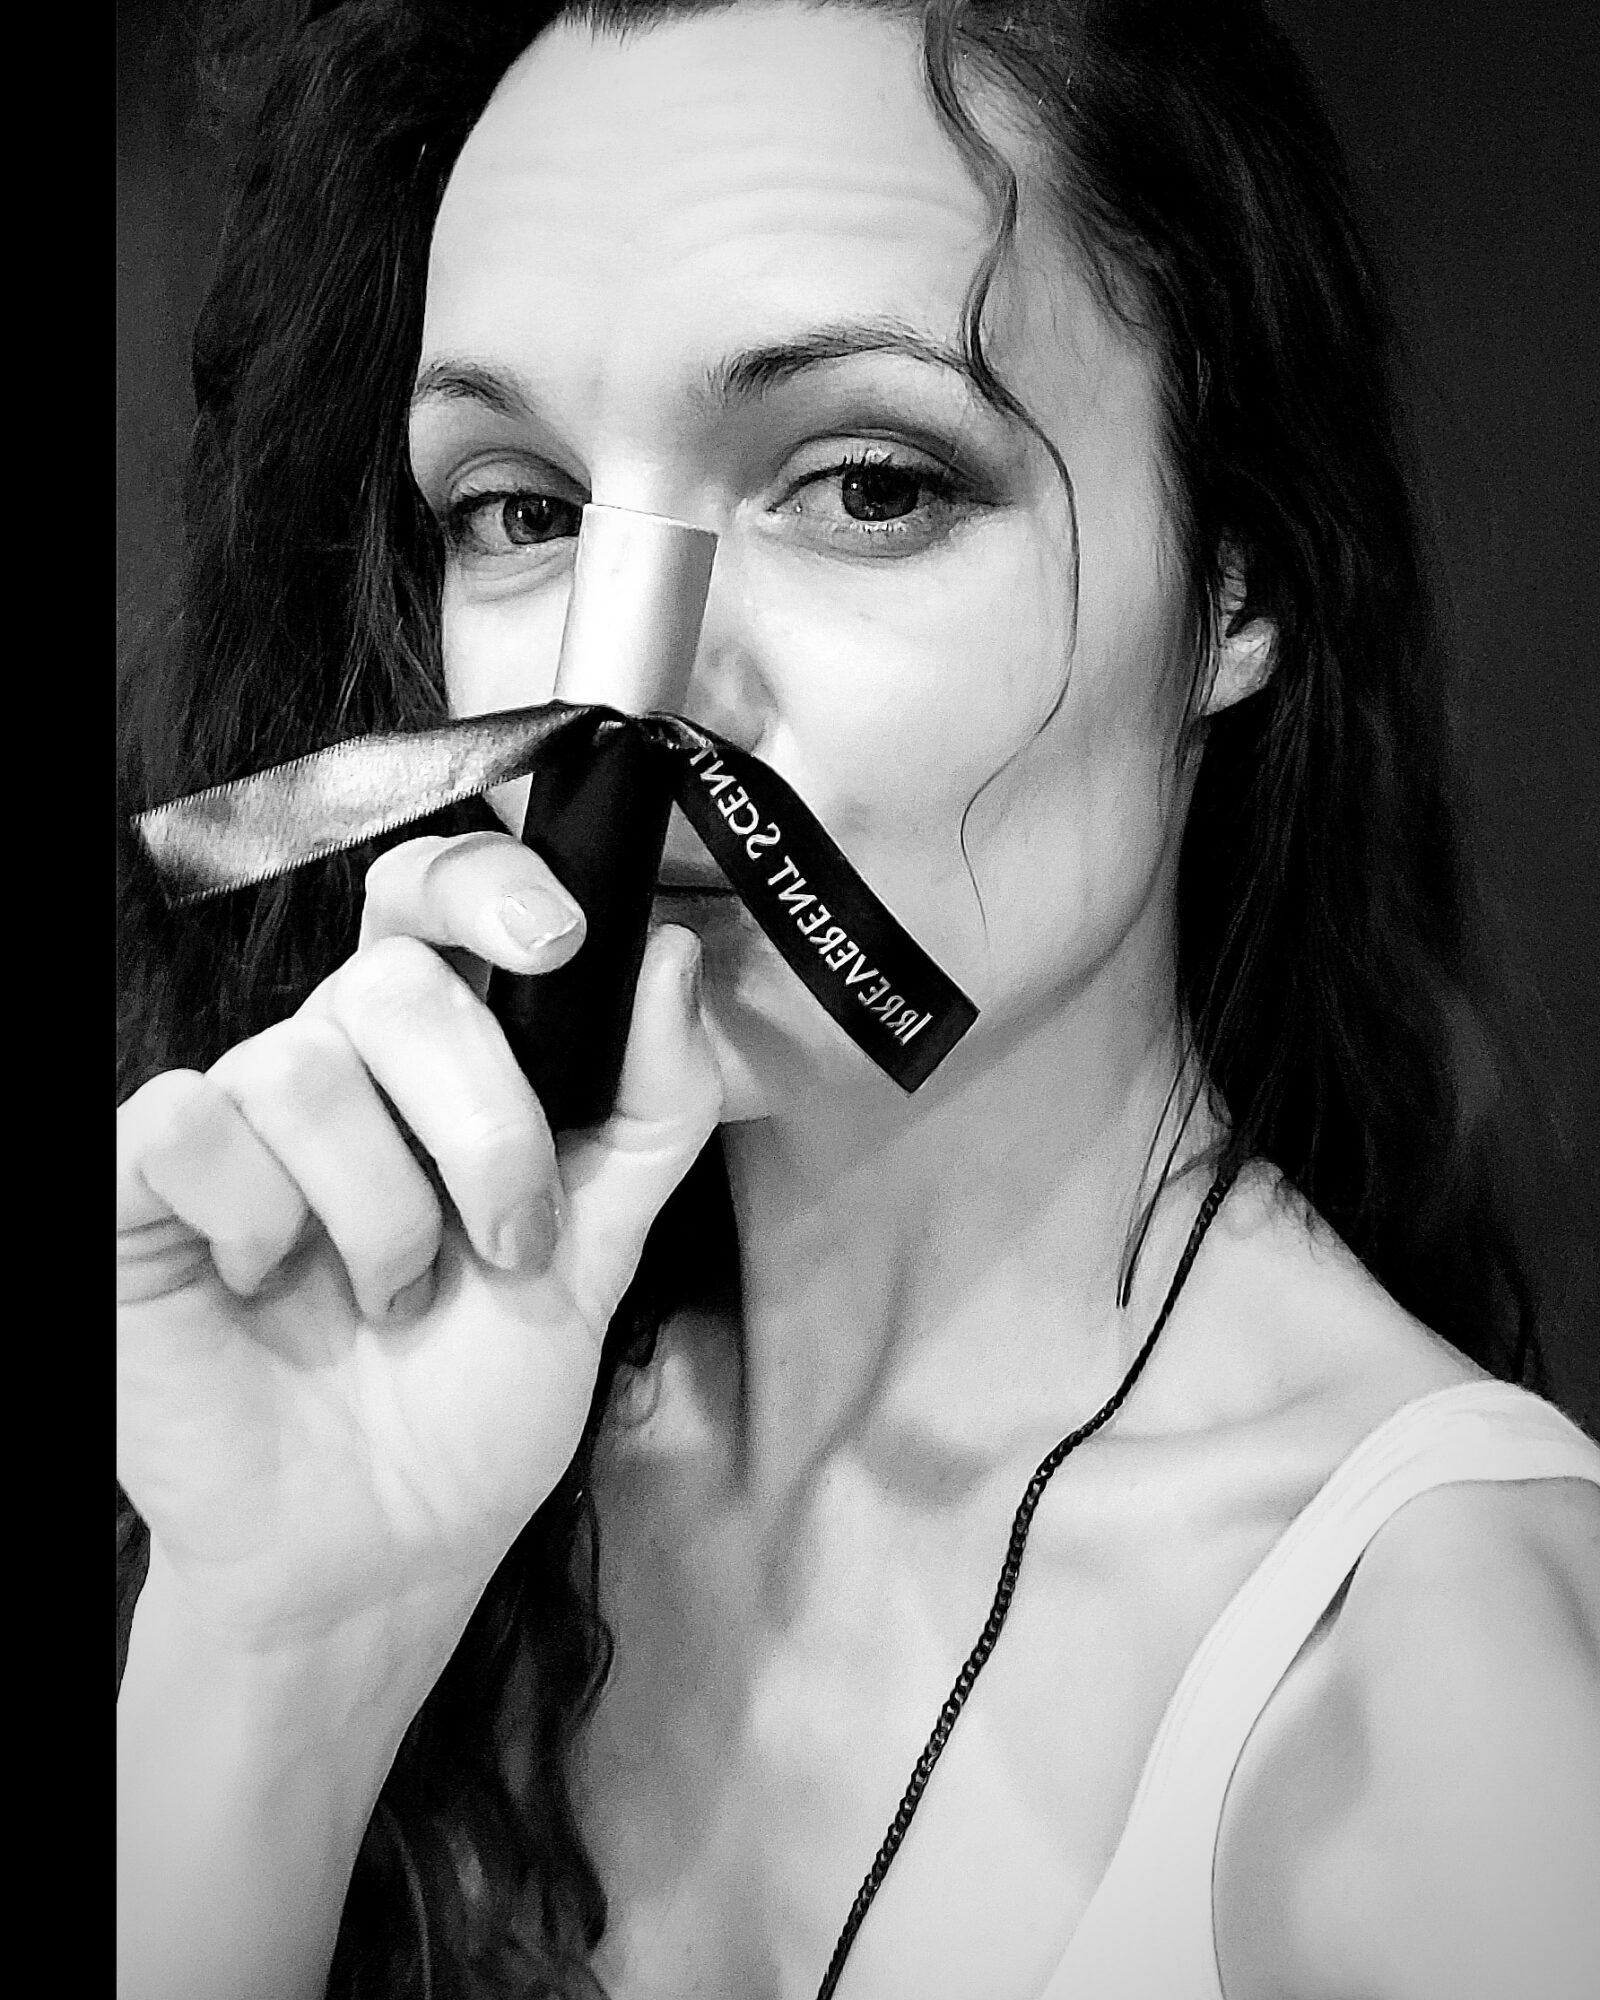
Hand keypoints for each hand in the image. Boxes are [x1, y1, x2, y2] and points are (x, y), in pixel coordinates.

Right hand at [117, 830, 720, 1662]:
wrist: (381, 1550)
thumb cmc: (479, 1398)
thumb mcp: (601, 1251)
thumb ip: (649, 1109)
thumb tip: (669, 954)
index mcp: (431, 1064)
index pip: (431, 900)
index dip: (487, 886)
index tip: (558, 943)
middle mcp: (327, 1069)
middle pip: (395, 984)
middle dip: (484, 1126)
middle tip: (506, 1246)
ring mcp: (231, 1125)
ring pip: (302, 1070)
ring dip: (383, 1214)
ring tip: (392, 1301)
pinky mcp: (141, 1190)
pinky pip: (188, 1124)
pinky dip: (257, 1216)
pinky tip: (270, 1283)